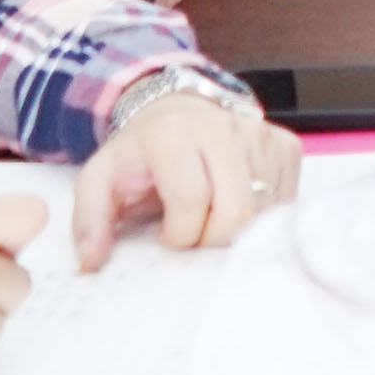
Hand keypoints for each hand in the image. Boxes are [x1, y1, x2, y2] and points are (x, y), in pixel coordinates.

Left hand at [75, 83, 299, 262]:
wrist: (176, 113)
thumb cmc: (140, 156)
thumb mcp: (99, 181)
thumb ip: (88, 221)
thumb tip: (91, 262)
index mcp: (174, 133)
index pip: (192, 201)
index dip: (179, 235)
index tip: (164, 236)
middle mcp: (224, 126)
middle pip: (236, 211)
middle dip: (212, 241)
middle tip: (193, 236)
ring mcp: (260, 134)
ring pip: (264, 211)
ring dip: (237, 231)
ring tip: (211, 220)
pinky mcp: (286, 146)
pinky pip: (284, 202)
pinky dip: (261, 218)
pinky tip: (235, 207)